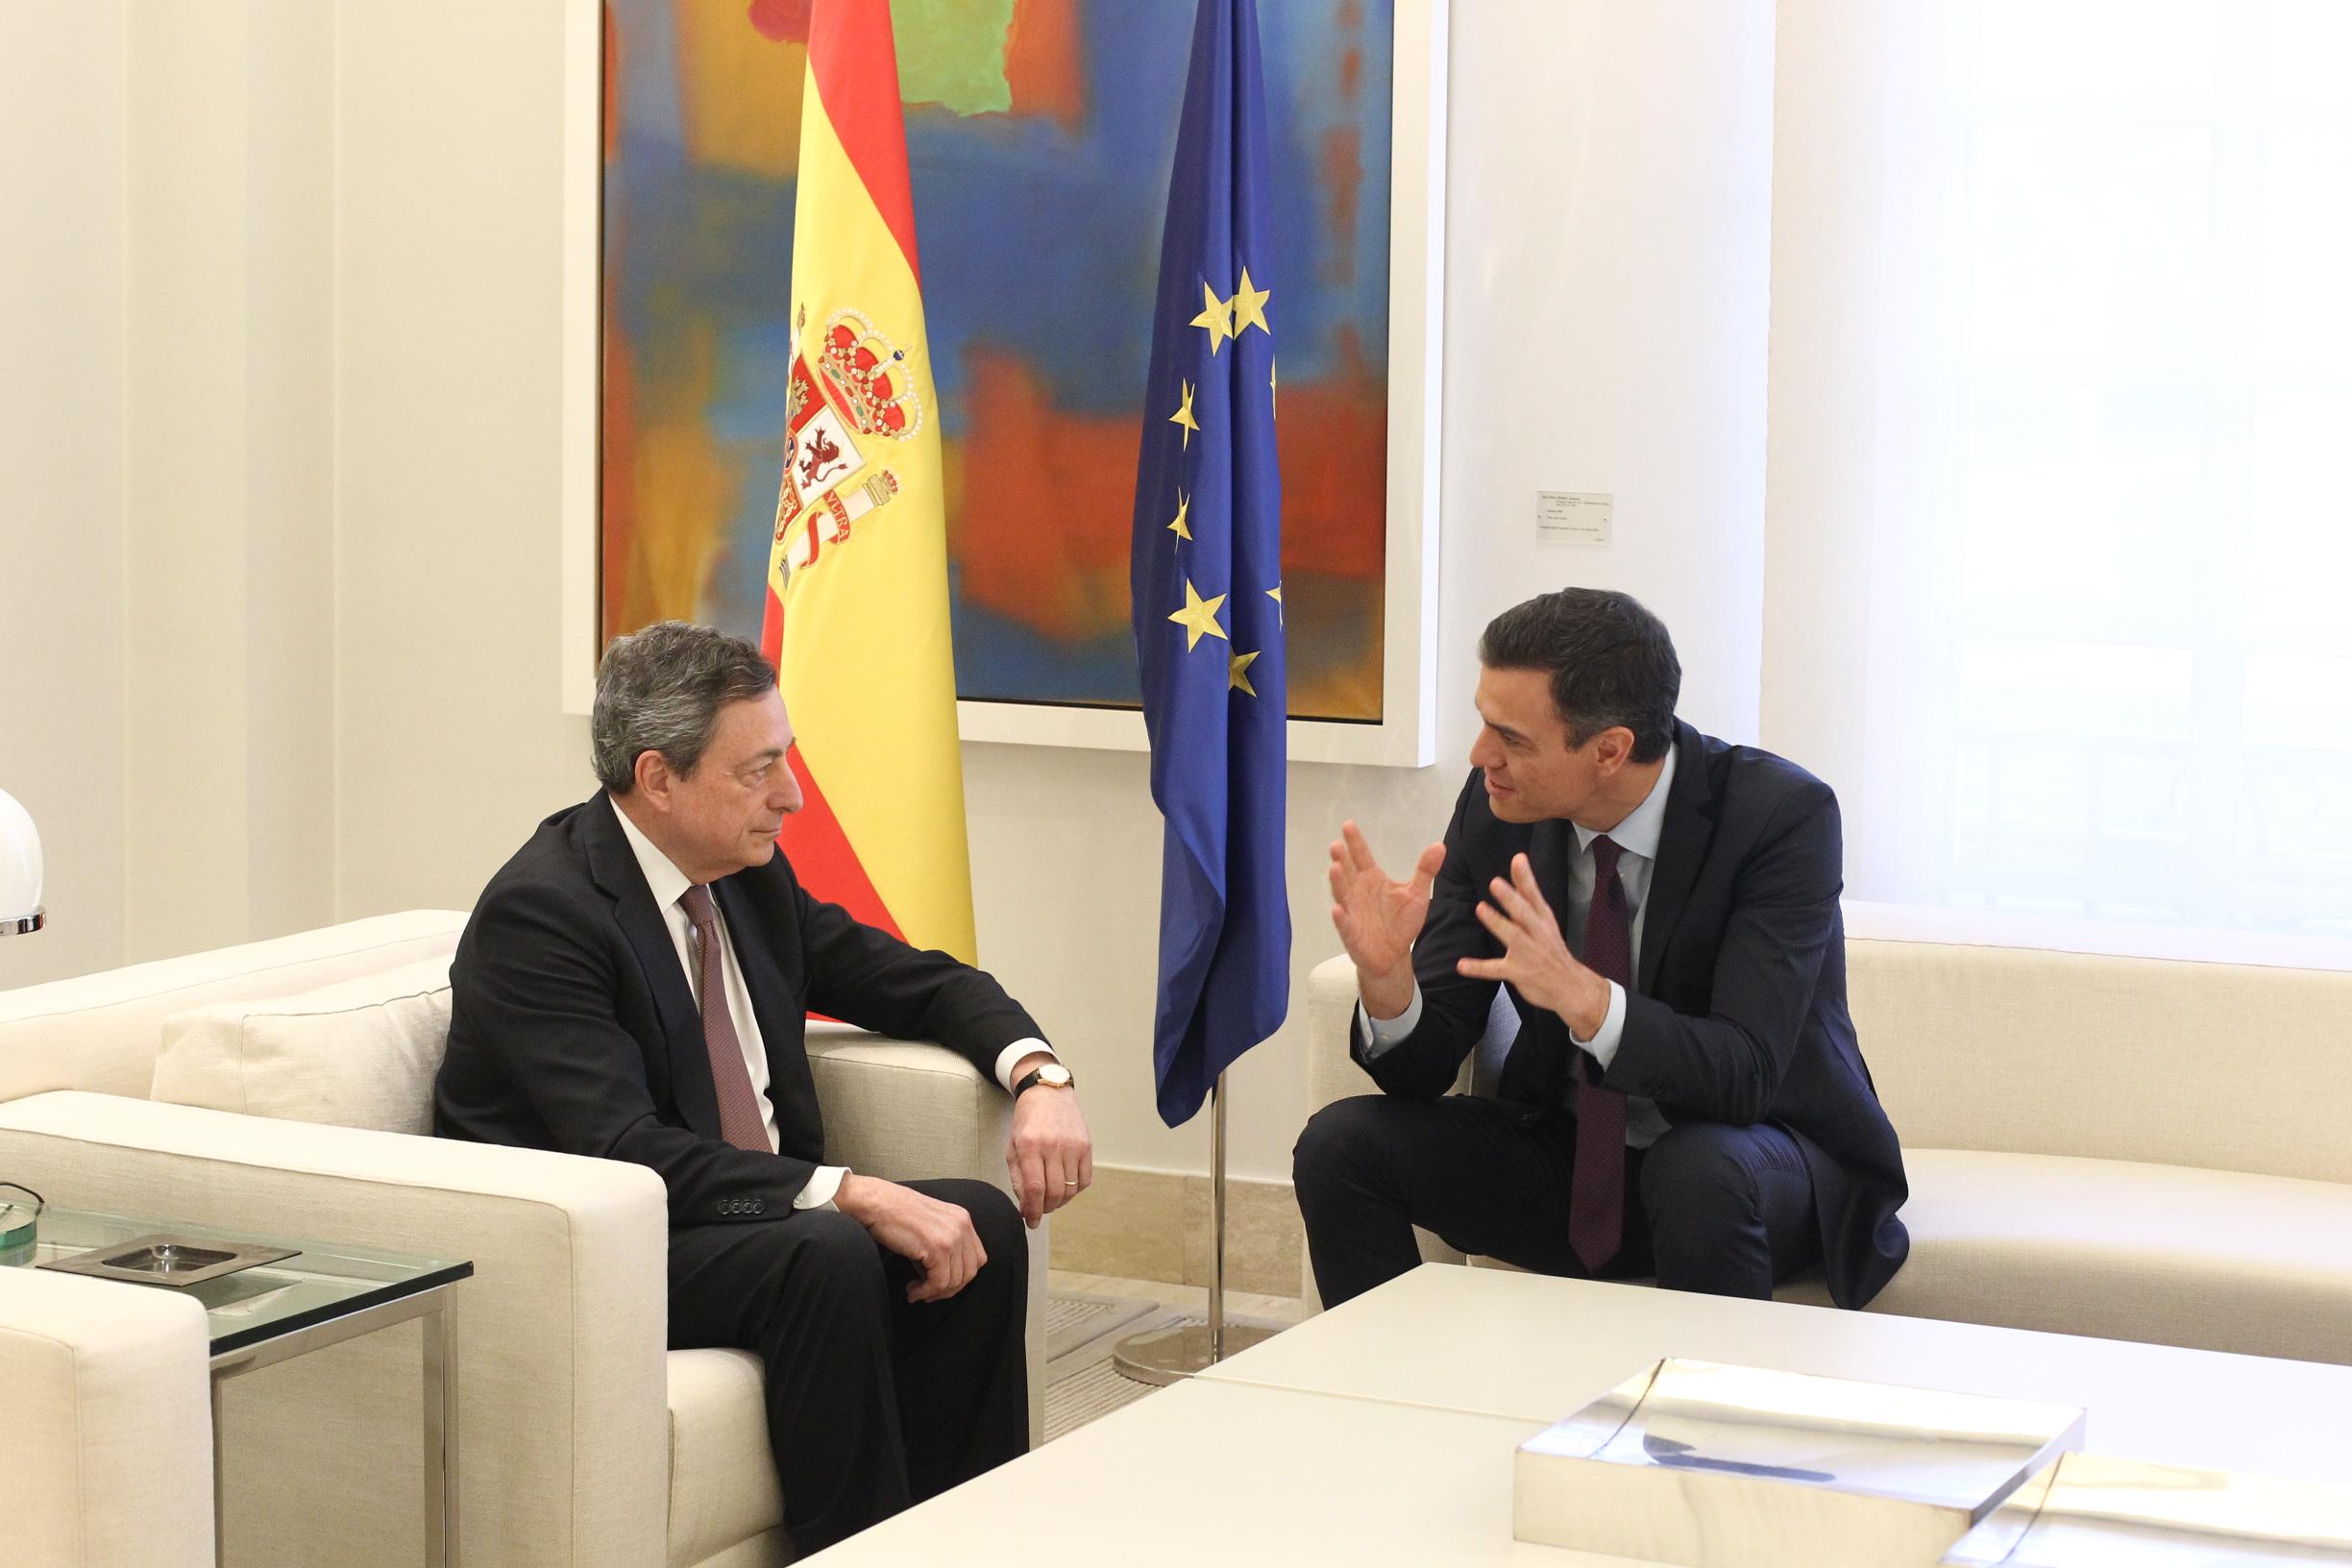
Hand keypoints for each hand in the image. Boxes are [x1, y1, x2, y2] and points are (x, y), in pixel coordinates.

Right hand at [835, 1174, 986, 1302]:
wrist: (875, 1202)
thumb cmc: (895, 1215)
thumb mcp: (930, 1227)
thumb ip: (944, 1248)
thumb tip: (944, 1281)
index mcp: (962, 1218)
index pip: (977, 1259)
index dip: (960, 1277)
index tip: (940, 1284)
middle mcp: (962, 1225)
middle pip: (969, 1272)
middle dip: (948, 1289)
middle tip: (927, 1293)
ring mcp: (952, 1236)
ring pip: (955, 1281)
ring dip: (934, 1293)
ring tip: (916, 1291)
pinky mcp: (938, 1247)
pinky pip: (939, 1283)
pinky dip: (925, 1292)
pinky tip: (912, 1291)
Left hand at [1006, 1053, 1092, 1228]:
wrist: (1048, 1094)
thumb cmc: (1026, 1122)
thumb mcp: (1013, 1147)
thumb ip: (1018, 1178)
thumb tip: (1025, 1208)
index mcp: (1030, 1146)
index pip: (1035, 1189)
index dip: (1033, 1211)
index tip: (1030, 1222)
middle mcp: (1053, 1146)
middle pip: (1054, 1192)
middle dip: (1045, 1209)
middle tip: (1039, 1211)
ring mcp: (1073, 1145)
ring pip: (1070, 1189)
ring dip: (1060, 1202)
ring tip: (1051, 1200)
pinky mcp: (1086, 1145)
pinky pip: (1084, 1180)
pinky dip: (1075, 1191)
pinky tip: (1065, 1187)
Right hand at [1328, 821, 1444, 1017]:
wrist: (1393, 954)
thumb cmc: (1401, 921)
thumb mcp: (1416, 894)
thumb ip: (1425, 870)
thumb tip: (1440, 846)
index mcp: (1371, 879)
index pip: (1361, 856)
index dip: (1355, 842)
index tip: (1348, 825)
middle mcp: (1357, 891)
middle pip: (1347, 872)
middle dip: (1341, 859)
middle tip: (1336, 845)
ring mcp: (1352, 911)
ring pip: (1342, 894)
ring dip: (1337, 882)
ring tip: (1335, 867)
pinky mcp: (1351, 932)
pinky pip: (1344, 923)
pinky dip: (1340, 917)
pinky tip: (1337, 909)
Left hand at [1456, 853, 1611, 1038]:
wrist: (1571, 987)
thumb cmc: (1552, 950)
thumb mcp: (1545, 922)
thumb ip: (1529, 895)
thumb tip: (1519, 862)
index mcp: (1543, 920)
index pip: (1534, 896)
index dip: (1526, 878)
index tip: (1518, 859)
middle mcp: (1537, 934)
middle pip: (1524, 914)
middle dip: (1511, 899)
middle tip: (1496, 883)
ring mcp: (1528, 954)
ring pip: (1513, 937)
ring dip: (1496, 923)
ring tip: (1481, 909)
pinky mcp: (1519, 972)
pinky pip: (1496, 970)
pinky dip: (1479, 968)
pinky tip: (1462, 965)